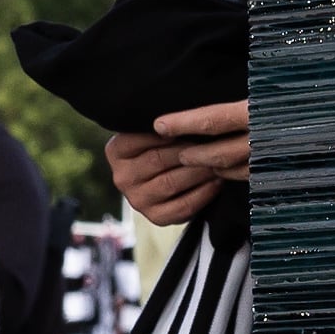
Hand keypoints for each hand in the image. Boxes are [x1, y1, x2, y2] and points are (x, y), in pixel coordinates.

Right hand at [105, 101, 249, 226]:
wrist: (168, 176)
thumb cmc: (166, 145)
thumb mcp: (157, 131)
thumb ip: (164, 125)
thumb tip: (183, 116)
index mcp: (116, 151)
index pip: (142, 136)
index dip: (171, 129)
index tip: (193, 121)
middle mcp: (121, 177)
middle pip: (158, 159)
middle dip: (189, 150)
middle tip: (214, 141)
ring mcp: (137, 200)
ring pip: (171, 182)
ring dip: (198, 171)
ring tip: (218, 159)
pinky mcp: (155, 217)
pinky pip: (182, 206)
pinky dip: (202, 193)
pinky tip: (217, 181)